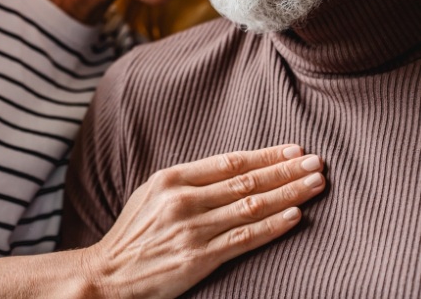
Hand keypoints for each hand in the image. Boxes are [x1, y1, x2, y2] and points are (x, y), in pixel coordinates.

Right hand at [83, 144, 324, 298]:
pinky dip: (272, 226)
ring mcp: (192, 229)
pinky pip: (243, 239)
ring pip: (251, 206)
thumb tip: (233, 168)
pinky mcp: (198, 259)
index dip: (266, 155)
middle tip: (317, 162)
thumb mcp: (153, 191)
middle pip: (247, 181)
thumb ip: (190, 179)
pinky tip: (295, 217)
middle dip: (286, 170)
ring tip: (315, 183)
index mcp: (173, 177)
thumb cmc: (133, 231)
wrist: (107, 274)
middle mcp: (185, 199)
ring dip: (288, 194)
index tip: (294, 149)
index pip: (231, 161)